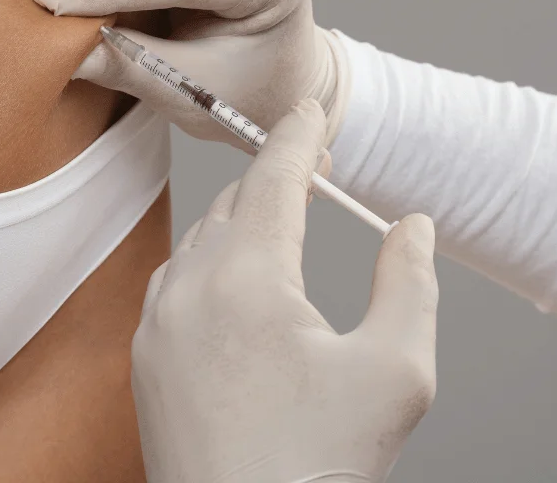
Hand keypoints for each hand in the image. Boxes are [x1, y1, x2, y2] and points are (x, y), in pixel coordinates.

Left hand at [131, 100, 437, 482]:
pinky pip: (175, 283)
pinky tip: (235, 283)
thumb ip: (411, 283)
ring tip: (283, 225)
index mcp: (249, 280)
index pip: (274, 178)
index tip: (307, 109)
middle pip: (235, 204)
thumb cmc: (323, 463)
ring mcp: (158, 326)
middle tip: (315, 173)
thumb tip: (410, 226)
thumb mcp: (397, 372)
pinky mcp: (145, 359)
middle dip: (275, 180)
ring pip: (200, 241)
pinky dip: (209, 265)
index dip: (296, 135)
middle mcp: (190, 291)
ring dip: (241, 222)